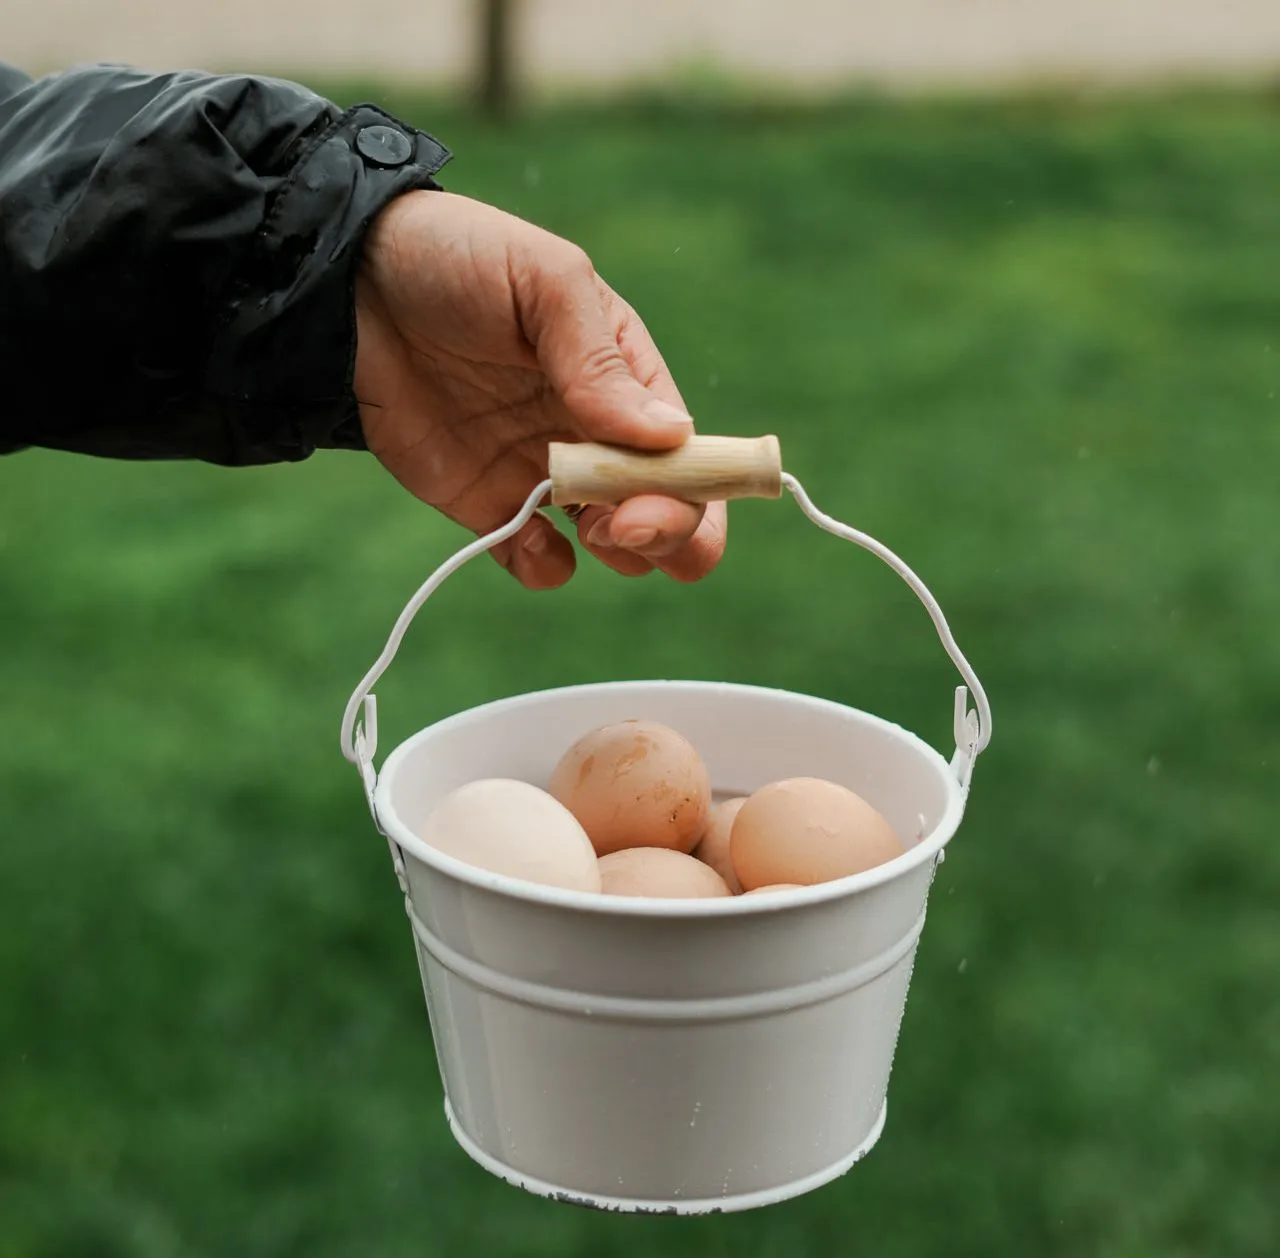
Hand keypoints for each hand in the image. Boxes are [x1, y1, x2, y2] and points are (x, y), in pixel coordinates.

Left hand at [353, 190, 726, 588]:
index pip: (694, 452)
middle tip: (621, 527)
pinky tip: (529, 545)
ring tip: (582, 528)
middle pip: (668, 509)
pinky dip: (543, 567)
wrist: (348, 284)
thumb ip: (599, 361)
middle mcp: (597, 433)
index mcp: (628, 378)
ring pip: (612, 543)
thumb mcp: (542, 282)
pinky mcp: (488, 502)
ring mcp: (544, 472)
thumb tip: (671, 436)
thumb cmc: (459, 257)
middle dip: (667, 533)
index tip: (655, 502)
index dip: (697, 491)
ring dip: (614, 551)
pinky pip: (536, 558)